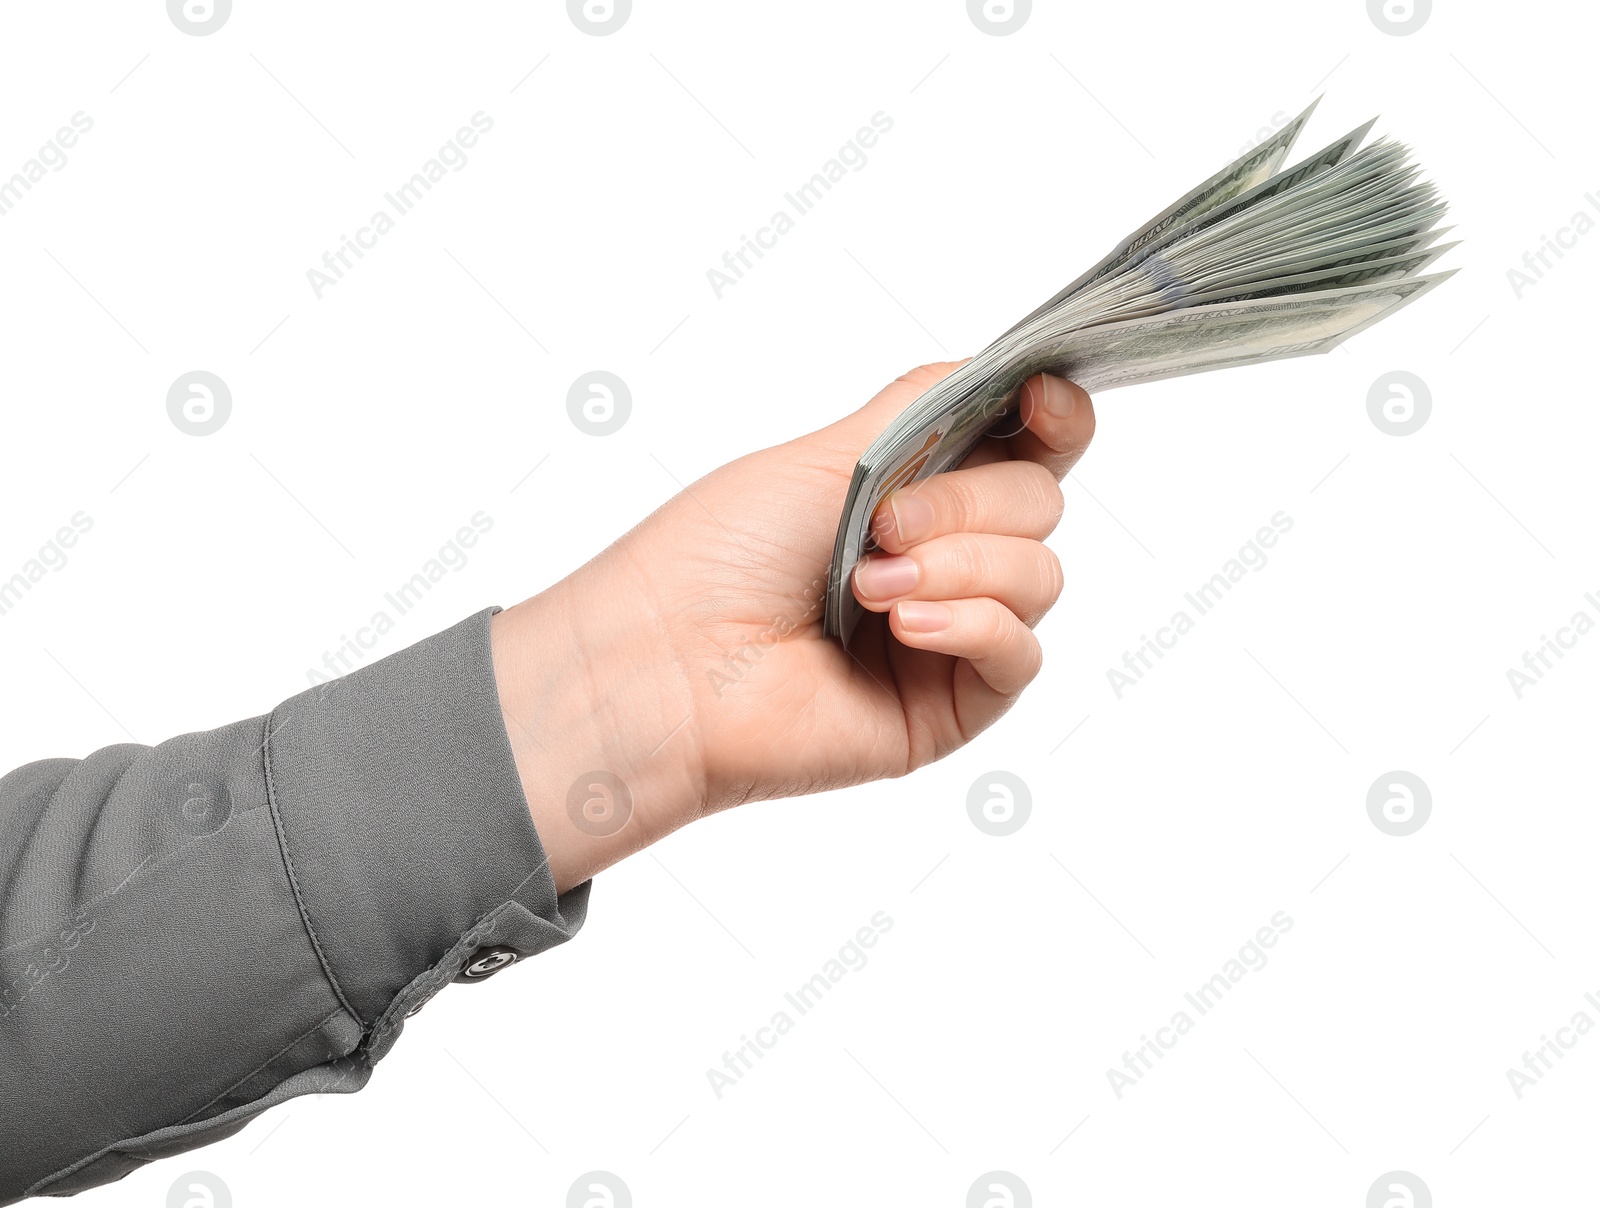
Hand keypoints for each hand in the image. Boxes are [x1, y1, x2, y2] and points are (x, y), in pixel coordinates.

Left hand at [490, 363, 1094, 891]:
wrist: (667, 662)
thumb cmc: (717, 557)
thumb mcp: (827, 455)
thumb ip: (923, 408)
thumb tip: (1001, 368)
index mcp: (915, 494)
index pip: (1027, 447)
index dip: (1054, 416)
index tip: (1039, 399)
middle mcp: (943, 560)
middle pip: (1040, 502)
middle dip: (967, 504)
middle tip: (882, 525)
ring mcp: (953, 633)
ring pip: (1039, 573)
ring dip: (958, 566)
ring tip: (869, 588)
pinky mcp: (954, 703)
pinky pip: (1019, 651)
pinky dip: (970, 625)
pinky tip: (904, 629)